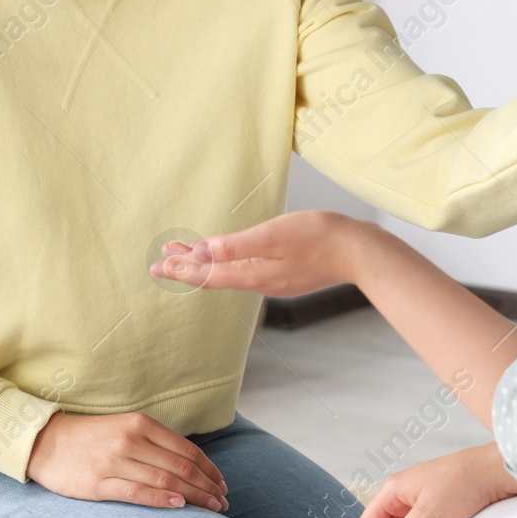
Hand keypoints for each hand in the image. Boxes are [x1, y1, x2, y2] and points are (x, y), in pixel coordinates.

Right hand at [24, 411, 229, 509]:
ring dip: (192, 496)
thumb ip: (155, 442)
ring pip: (164, 479)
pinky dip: (161, 498)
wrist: (46, 442)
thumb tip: (190, 464)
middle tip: (222, 502)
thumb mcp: (126, 427)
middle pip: (180, 466)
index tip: (222, 484)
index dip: (209, 469)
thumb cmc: (91, 437)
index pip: (186, 450)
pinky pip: (137, 492)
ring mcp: (114, 462)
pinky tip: (179, 505)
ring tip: (210, 508)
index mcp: (141, 424)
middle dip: (206, 486)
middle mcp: (131, 440)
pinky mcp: (98, 483)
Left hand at [147, 209, 386, 297]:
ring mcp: (274, 280)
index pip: (207, 274)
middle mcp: (259, 282)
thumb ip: (236, 245)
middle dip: (188, 267)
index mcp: (252, 274)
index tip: (158, 265)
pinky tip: (230, 258)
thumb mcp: (272, 235)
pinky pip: (246, 272)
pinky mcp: (287, 275)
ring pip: (230, 274)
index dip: (181, 269)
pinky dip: (228, 264)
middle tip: (162, 261)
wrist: (359, 251)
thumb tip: (202, 252)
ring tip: (187, 255)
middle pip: (215, 276)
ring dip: (207, 264)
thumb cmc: (319, 237)